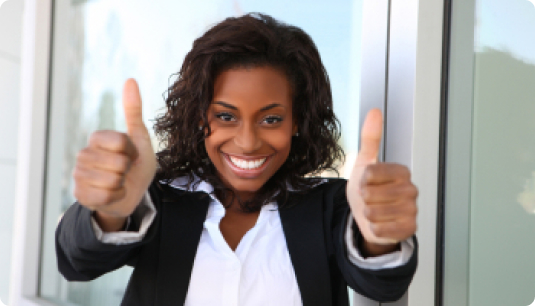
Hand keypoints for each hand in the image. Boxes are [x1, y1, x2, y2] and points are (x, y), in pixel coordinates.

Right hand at [73, 79, 156, 230]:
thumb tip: (130, 79)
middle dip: (128, 170)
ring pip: (112, 180)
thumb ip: (134, 110)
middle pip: (118, 163)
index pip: (120, 141)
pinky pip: (105, 197)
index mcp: (97, 138)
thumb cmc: (137, 164)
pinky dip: (116, 197)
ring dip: (122, 184)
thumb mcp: (140, 138)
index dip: (133, 151)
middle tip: (125, 171)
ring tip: (118, 182)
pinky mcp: (80, 195)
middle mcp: (83, 154)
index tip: (132, 154)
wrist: (133, 194)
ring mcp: (79, 175)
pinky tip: (112, 194)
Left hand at [346, 109, 417, 254]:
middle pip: (370, 194)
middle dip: (364, 199)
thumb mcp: (365, 162)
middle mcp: (411, 190)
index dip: (362, 180)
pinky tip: (381, 223)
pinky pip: (380, 229)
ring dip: (367, 214)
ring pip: (373, 213)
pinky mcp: (409, 229)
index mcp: (402, 171)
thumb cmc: (368, 189)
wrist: (368, 217)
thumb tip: (375, 112)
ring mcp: (412, 210)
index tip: (367, 182)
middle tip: (371, 198)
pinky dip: (374, 228)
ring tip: (374, 210)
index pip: (370, 173)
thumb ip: (370, 138)